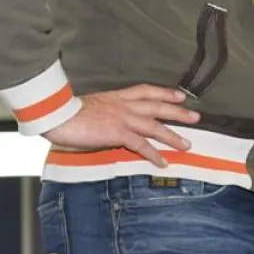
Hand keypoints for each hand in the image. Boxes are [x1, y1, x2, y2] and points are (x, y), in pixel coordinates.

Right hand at [43, 84, 200, 167]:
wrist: (57, 114)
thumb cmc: (66, 112)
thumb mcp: (91, 106)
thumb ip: (105, 111)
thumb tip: (109, 121)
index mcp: (117, 97)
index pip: (146, 91)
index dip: (164, 92)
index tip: (180, 95)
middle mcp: (124, 105)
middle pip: (158, 106)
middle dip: (178, 111)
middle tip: (196, 116)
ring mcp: (123, 118)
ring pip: (155, 126)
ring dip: (172, 136)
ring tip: (187, 145)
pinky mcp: (118, 133)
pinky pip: (141, 145)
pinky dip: (154, 154)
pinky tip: (163, 162)